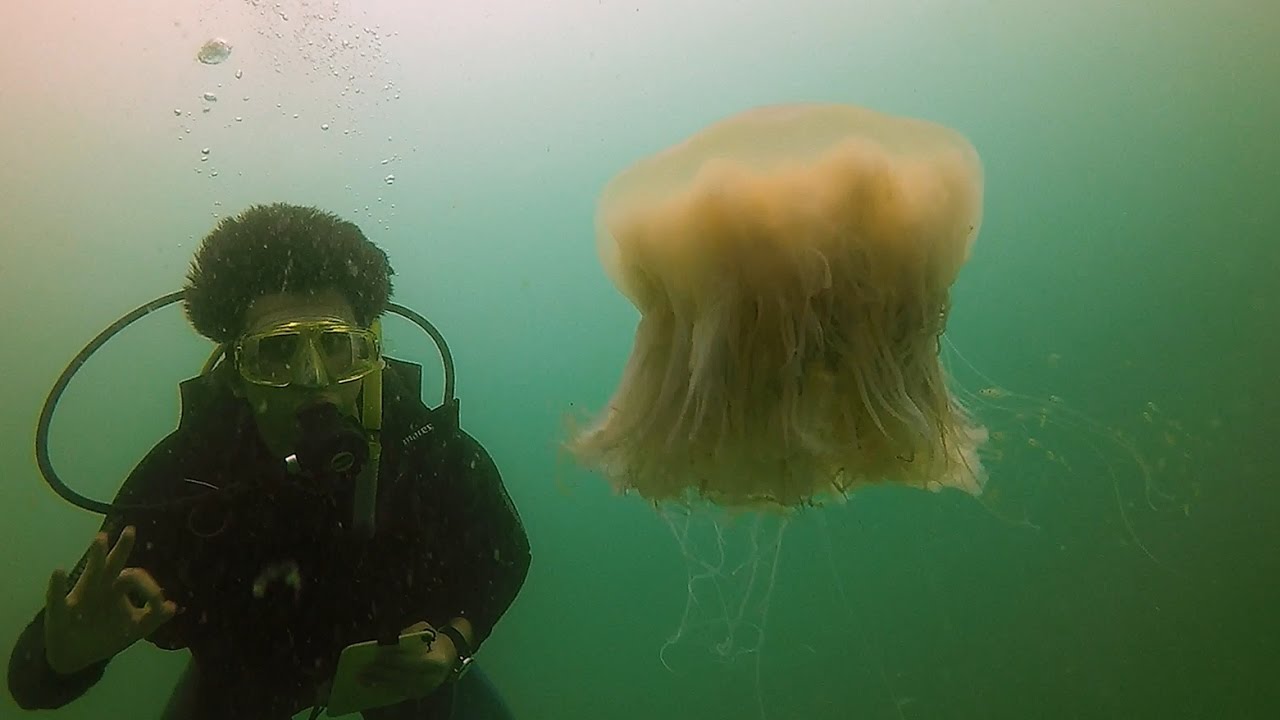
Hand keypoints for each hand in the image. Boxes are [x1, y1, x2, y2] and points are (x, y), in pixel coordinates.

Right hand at [43, 526, 177, 673]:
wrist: (75, 658)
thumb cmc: (106, 635)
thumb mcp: (133, 630)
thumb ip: (152, 618)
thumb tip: (172, 607)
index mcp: (117, 588)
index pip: (135, 577)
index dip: (149, 588)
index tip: (159, 602)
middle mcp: (100, 587)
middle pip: (114, 564)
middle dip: (123, 548)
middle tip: (131, 530)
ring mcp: (81, 597)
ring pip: (90, 573)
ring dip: (96, 556)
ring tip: (101, 538)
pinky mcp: (60, 612)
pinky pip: (57, 597)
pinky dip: (56, 586)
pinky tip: (58, 572)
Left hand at [356, 621, 456, 699]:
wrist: (450, 654)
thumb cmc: (434, 639)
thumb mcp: (424, 630)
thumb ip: (407, 635)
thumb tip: (385, 644)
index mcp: (436, 660)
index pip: (411, 660)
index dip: (394, 658)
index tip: (377, 655)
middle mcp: (432, 677)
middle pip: (403, 675)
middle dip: (382, 672)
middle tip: (365, 669)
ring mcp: (426, 688)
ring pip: (399, 686)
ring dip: (380, 683)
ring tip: (364, 679)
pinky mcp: (420, 693)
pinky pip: (400, 693)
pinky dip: (386, 688)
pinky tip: (374, 685)